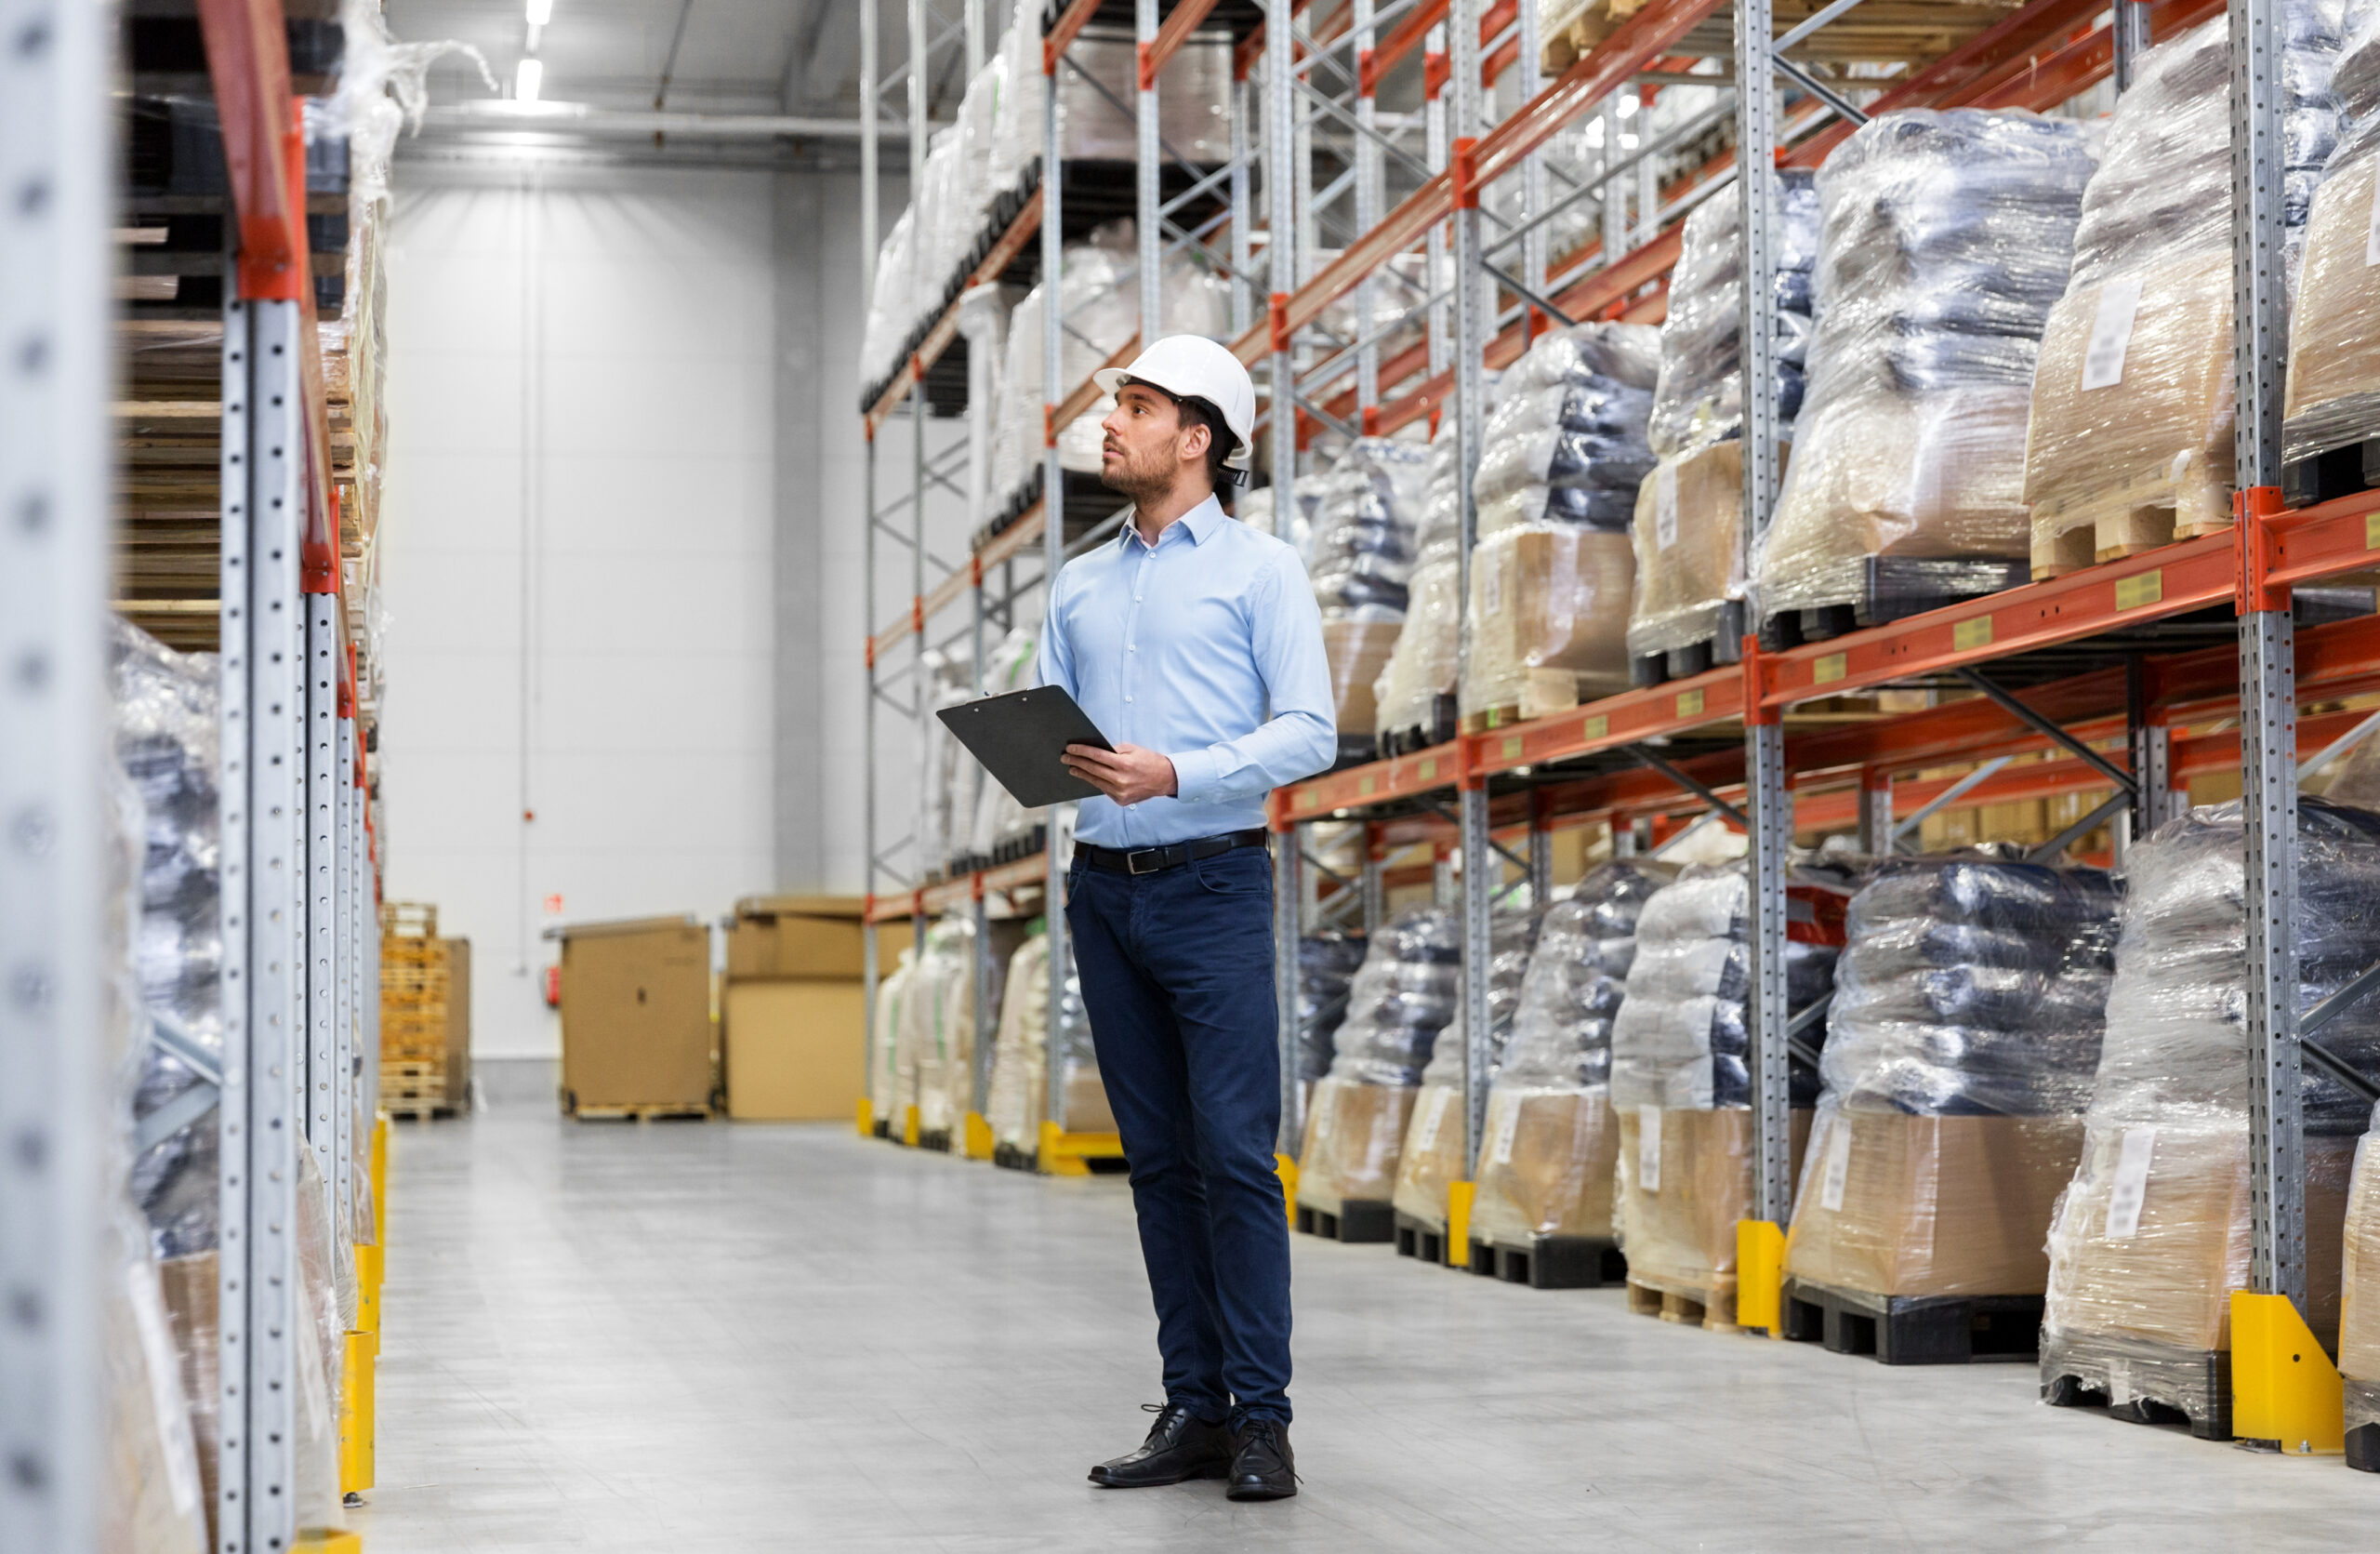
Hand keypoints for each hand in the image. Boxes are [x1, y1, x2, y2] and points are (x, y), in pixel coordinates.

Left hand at [1063, 742, 1177, 805]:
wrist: (1165, 779)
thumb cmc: (1148, 760)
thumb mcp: (1132, 749)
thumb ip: (1113, 750)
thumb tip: (1094, 751)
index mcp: (1124, 764)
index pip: (1097, 756)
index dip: (1081, 751)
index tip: (1070, 748)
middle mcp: (1121, 780)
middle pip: (1093, 769)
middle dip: (1077, 762)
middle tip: (1065, 757)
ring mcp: (1120, 792)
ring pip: (1095, 781)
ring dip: (1082, 774)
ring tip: (1072, 768)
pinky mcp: (1121, 801)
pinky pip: (1104, 790)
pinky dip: (1096, 782)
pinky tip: (1088, 776)